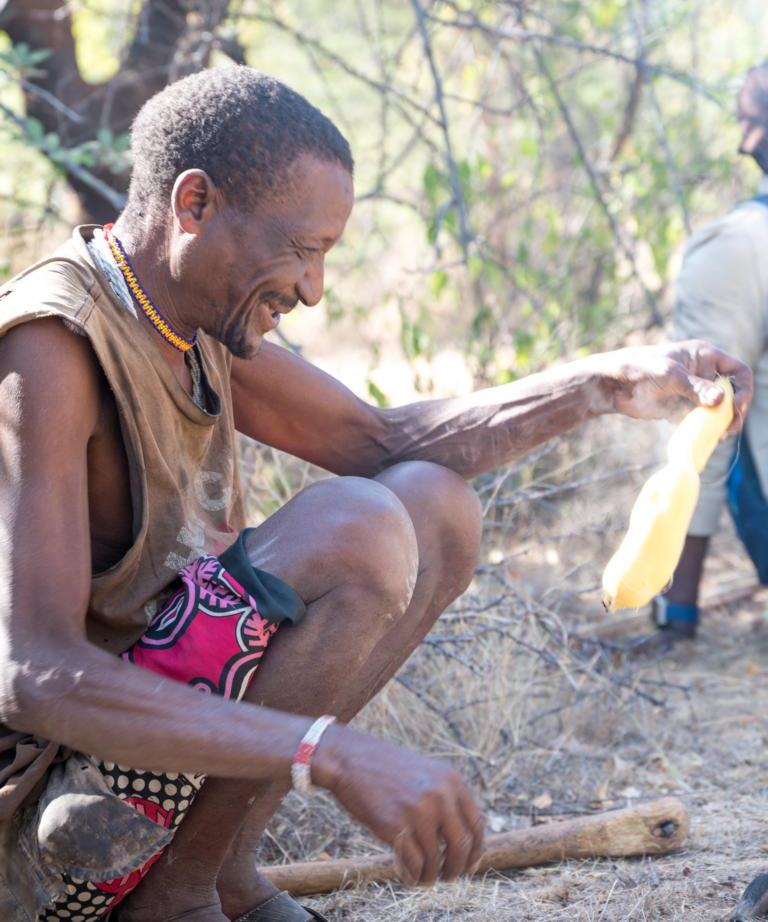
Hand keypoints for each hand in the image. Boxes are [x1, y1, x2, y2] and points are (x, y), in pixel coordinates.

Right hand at [312, 723, 484, 885]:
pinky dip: (413, 876)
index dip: (476, 849)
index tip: (470, 863)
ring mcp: (418, 811)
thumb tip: (463, 838)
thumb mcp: (426, 773)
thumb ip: (445, 797)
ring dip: (432, 875)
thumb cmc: (386, 768)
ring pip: (436, 859)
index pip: (476, 823)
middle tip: (449, 876)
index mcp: (451, 780)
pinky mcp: (395, 826)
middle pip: (462, 845)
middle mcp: (440, 795)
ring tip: (424, 877)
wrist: (350, 758)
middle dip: (457, 867)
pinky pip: (414, 863)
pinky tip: (409, 876)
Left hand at [592, 339, 752, 436]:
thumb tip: (721, 400)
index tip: (736, 407)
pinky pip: (700, 421)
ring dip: (720, 424)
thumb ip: (695, 387)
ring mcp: (693, 393)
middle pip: (732, 395)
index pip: (738, 372)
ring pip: (718, 411)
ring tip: (717, 436)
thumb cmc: (640, 369)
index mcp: (705, 356)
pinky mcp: (681, 409)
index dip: (743, 389)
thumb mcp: (670, 375)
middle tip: (727, 429)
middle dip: (733, 412)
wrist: (613, 386)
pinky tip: (702, 439)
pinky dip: (704, 430)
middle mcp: (703, 374)